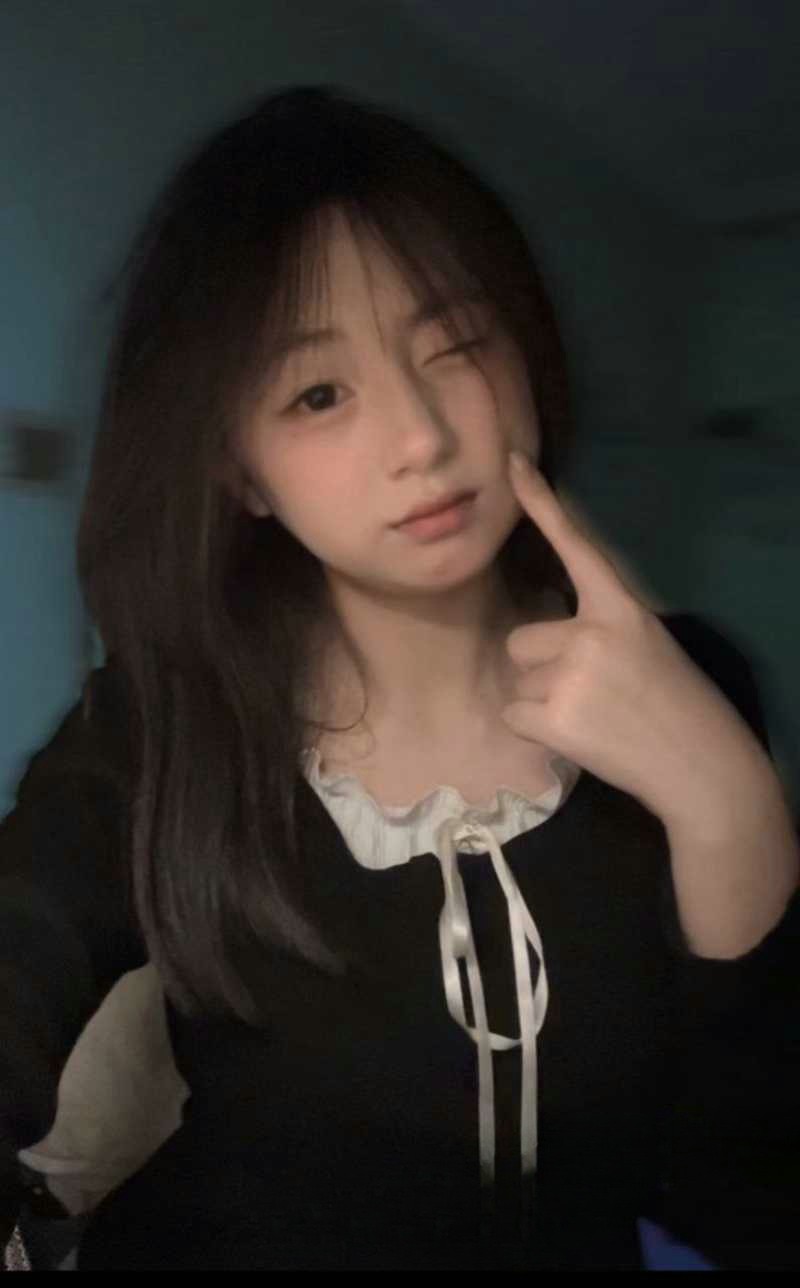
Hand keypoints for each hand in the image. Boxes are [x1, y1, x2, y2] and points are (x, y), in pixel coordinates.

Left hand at [500, 451, 773, 827]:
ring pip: (518, 680)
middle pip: (523, 638)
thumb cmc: (674, 705)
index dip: (542, 503)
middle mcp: (592, 632)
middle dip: (543, 666)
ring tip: (592, 717)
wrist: (700, 766)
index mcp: (621, 608)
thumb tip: (539, 639)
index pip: (576, 545)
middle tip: (593, 693)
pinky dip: (535, 731)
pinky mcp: (554, 717)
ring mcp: (571, 674)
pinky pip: (513, 715)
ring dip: (542, 700)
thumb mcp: (644, 645)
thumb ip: (597, 629)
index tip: (512, 463)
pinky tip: (578, 738)